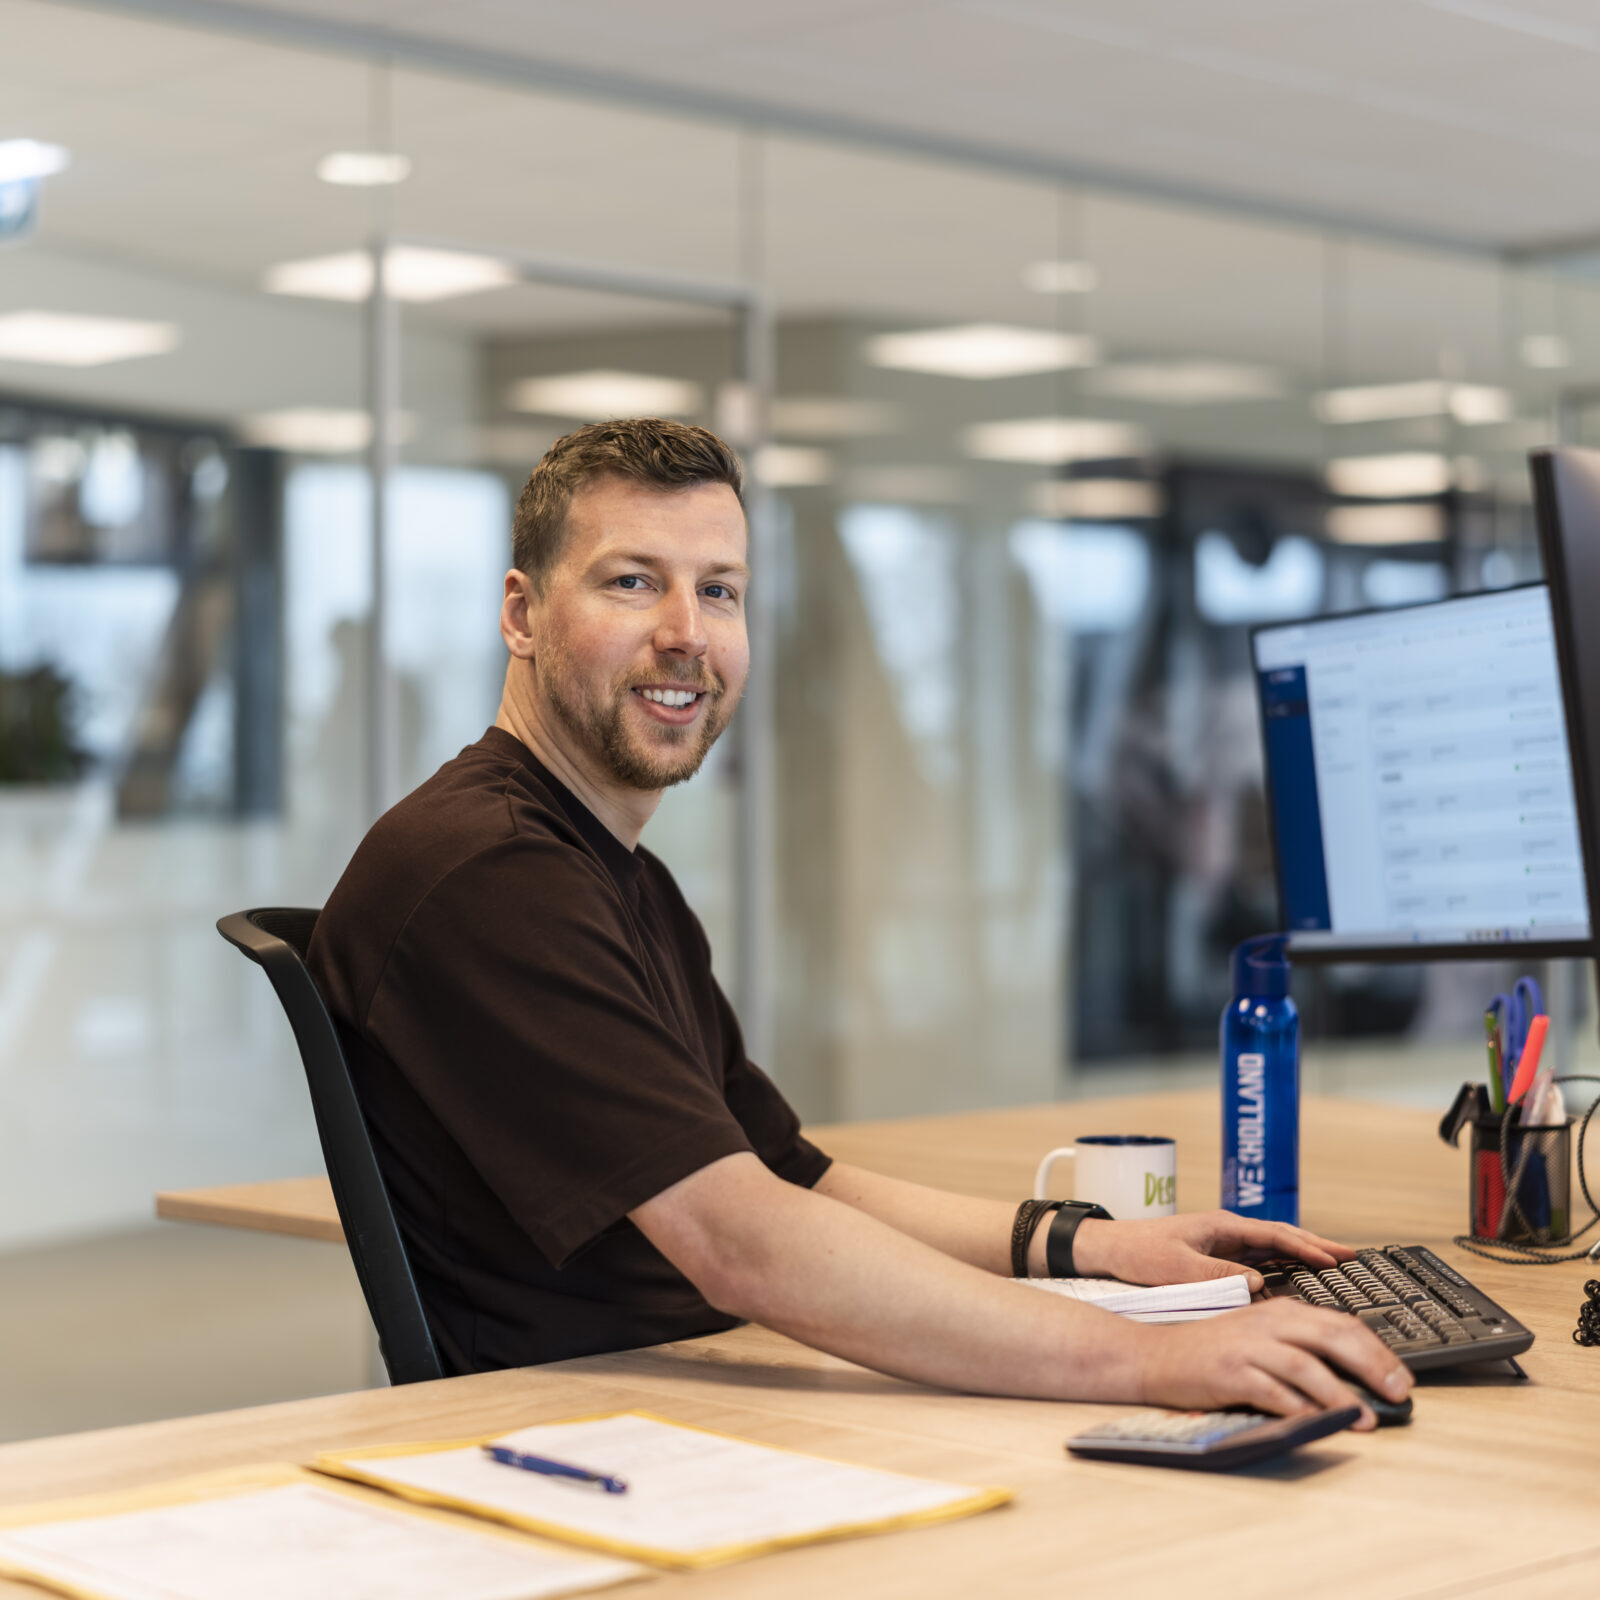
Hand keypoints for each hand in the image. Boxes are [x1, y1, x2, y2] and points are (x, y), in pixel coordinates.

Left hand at [1071, 1210, 1353, 1291]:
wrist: (1108, 1249)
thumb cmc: (1139, 1254)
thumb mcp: (1178, 1267)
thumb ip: (1219, 1275)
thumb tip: (1258, 1284)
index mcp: (1222, 1225)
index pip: (1275, 1235)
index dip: (1307, 1248)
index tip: (1336, 1260)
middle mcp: (1226, 1230)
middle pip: (1281, 1236)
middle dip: (1316, 1245)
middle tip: (1351, 1257)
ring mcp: (1222, 1241)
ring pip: (1272, 1247)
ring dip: (1302, 1254)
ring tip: (1334, 1264)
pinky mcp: (1215, 1255)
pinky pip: (1257, 1259)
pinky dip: (1281, 1265)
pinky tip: (1295, 1277)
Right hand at [1133, 1296, 1412, 1429]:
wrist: (1155, 1355)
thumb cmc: (1211, 1351)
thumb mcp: (1259, 1335)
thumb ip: (1298, 1343)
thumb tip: (1352, 1369)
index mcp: (1279, 1311)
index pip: (1340, 1323)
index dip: (1377, 1350)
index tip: (1400, 1377)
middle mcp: (1266, 1323)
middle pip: (1331, 1336)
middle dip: (1372, 1365)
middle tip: (1397, 1392)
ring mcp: (1246, 1347)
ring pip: (1305, 1365)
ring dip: (1340, 1395)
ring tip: (1364, 1419)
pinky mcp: (1229, 1373)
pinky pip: (1272, 1392)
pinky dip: (1298, 1409)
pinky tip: (1317, 1423)